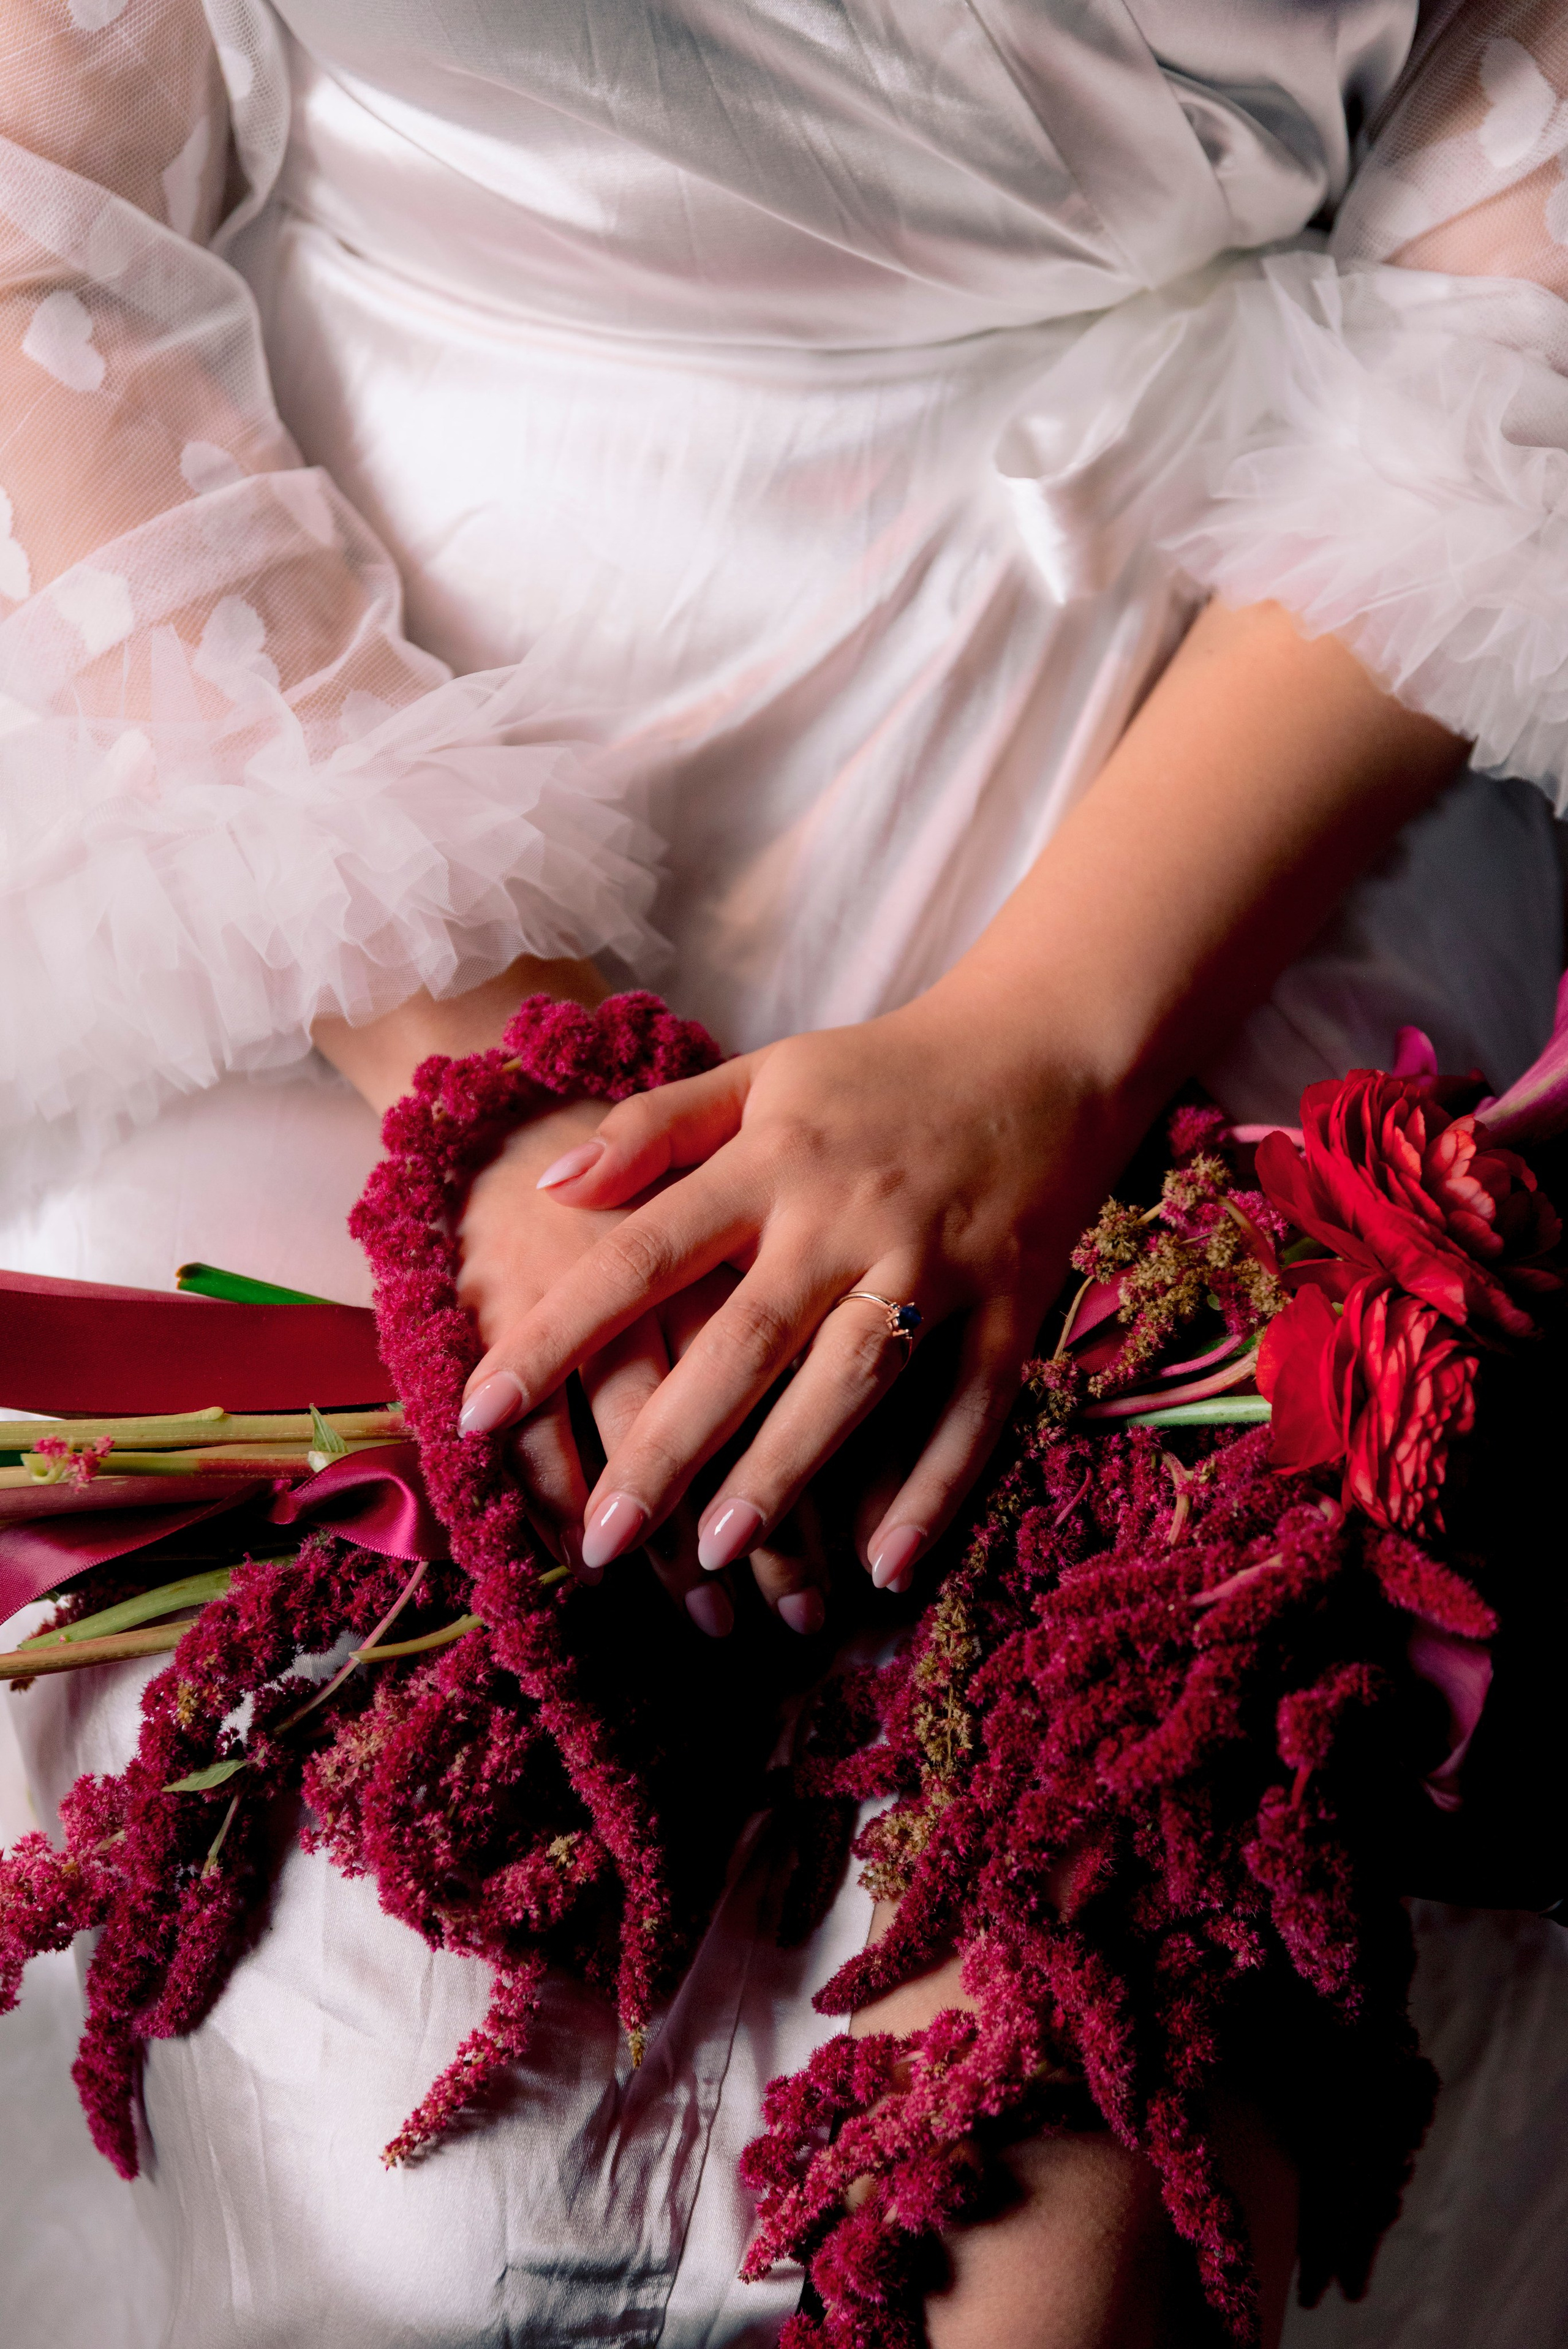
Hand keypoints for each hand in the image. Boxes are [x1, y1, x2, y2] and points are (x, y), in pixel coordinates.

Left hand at [458, 979, 1142, 1591]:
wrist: (1050, 1047)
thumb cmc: (884, 1072)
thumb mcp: (763, 1075)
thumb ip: (654, 1127)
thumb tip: (547, 1183)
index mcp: (773, 1157)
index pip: (644, 1252)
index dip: (557, 1331)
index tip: (478, 1411)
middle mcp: (845, 1216)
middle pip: (742, 1340)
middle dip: (666, 1443)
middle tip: (598, 1541)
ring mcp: (933, 1265)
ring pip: (849, 1385)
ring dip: (785, 1474)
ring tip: (713, 1557)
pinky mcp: (1011, 1305)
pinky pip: (971, 1412)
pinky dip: (933, 1491)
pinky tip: (883, 1568)